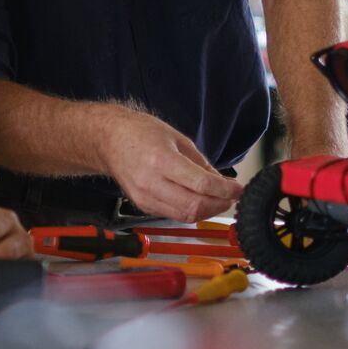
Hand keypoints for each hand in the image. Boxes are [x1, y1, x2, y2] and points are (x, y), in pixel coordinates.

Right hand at [97, 112, 242, 222]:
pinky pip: (173, 214)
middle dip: (219, 204)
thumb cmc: (140, 133)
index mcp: (162, 160)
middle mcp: (152, 182)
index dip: (225, 190)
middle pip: (194, 206)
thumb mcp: (177, 138)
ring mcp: (145, 197)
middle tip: (231, 197)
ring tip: (218, 200)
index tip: (238, 189)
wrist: (108, 140)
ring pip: (185, 215)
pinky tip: (198, 201)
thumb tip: (220, 182)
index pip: (201, 184)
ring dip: (207, 211)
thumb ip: (200, 163)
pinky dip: (190, 211)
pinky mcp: (142, 205)